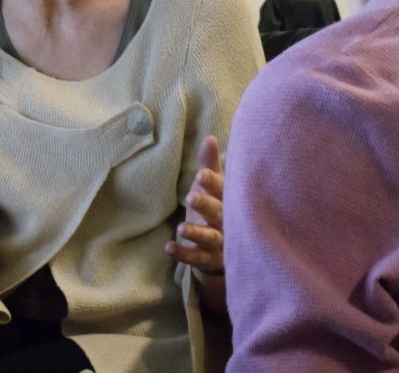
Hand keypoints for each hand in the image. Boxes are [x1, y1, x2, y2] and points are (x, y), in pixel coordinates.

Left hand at [165, 135, 224, 276]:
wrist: (230, 249)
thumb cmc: (218, 208)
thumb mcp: (215, 188)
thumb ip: (210, 165)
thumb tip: (209, 138)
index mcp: (228, 200)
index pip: (222, 190)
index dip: (213, 183)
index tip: (201, 175)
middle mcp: (227, 221)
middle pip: (218, 213)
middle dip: (206, 205)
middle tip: (191, 197)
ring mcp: (220, 243)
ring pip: (210, 238)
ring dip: (196, 233)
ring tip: (181, 228)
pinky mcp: (209, 259)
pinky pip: (196, 258)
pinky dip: (184, 253)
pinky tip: (169, 248)